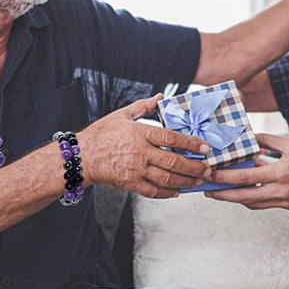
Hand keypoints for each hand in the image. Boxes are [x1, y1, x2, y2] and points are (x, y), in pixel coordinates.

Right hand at [77, 95, 213, 197]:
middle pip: (174, 161)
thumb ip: (143, 107)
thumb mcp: (121, 115)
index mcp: (139, 133)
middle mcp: (139, 152)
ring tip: (199, 181)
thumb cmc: (101, 135)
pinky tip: (178, 191)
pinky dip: (168, 193)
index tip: (205, 148)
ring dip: (186, 181)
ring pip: (167, 178)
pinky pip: (154, 191)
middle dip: (195, 167)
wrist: (80, 157)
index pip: (171, 138)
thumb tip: (161, 96)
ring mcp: (135, 170)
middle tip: (208, 170)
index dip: (191, 143)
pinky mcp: (130, 184)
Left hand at [205, 133, 288, 209]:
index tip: (210, 173)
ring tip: (222, 192)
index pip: (246, 178)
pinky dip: (253, 198)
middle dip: (223, 195)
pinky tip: (245, 191)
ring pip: (254, 204)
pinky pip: (266, 204)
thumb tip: (248, 139)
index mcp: (282, 173)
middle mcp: (283, 192)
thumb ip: (268, 141)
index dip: (224, 177)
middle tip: (208, 191)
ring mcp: (287, 202)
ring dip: (236, 198)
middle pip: (244, 197)